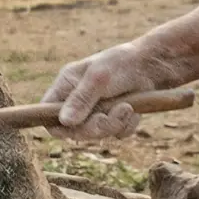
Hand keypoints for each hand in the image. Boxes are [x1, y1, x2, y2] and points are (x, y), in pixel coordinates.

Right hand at [41, 41, 175, 139]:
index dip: (54, 124)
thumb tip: (64, 122)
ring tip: (127, 107)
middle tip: (113, 115)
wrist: (152, 66)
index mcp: (66, 85)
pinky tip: (133, 109)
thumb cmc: (122, 64)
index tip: (73, 127)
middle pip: (73, 130)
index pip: (46, 112)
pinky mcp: (113, 119)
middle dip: (95, 127)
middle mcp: (77, 100)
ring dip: (114, 124)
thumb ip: (81, 99)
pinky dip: (126, 125)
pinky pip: (115, 134)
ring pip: (96, 134)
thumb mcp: (99, 78)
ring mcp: (95, 111)